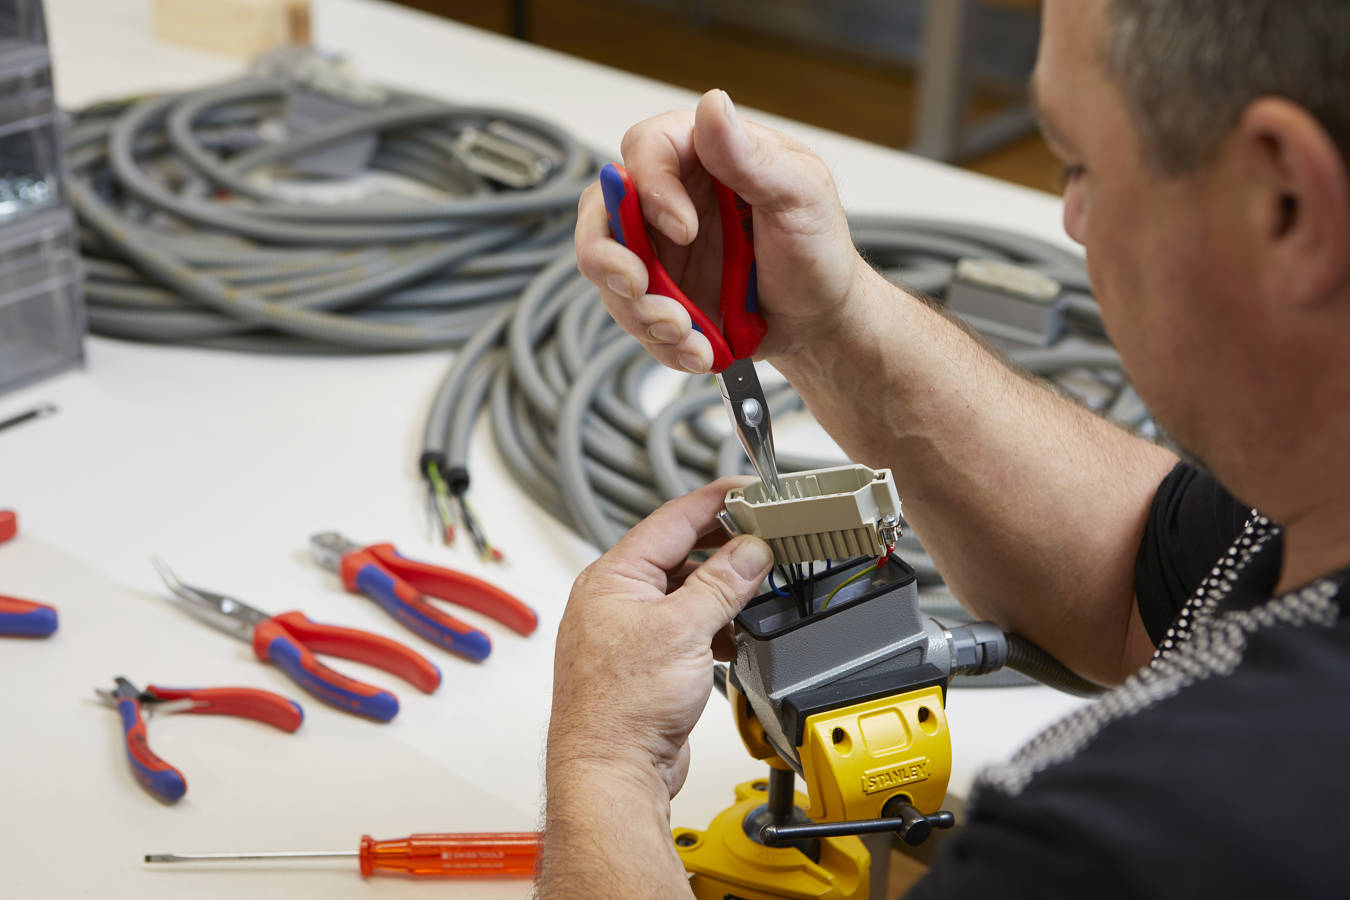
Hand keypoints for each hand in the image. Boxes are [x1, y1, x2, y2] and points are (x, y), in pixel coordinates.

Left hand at [546, 478, 774, 798]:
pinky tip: (734, 635)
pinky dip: (714, 627)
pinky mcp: (647, 664)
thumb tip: (750, 551)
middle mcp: (616, 600)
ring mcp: (630, 633)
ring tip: (756, 591)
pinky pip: (687, 628)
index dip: (716, 501)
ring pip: (686, 593)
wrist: (611, 772)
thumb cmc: (620, 708)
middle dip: (725, 548)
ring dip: (722, 592)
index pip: (672, 520)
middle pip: (680, 554)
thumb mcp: (684, 630)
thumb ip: (722, 584)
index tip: (751, 491)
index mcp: (612, 577)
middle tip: (767, 538)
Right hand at [575, 89, 863, 373]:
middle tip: (640, 288)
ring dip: (638, 310)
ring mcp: (659, 249)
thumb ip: (751, 156)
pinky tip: (698, 347)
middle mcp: (671, 198)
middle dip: (610, 258)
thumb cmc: (819, 252)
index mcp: (705, 157)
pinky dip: (659, 340)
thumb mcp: (801, 196)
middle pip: (602, 210)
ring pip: (607, 270)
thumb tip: (713, 106)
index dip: (651, 188)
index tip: (684, 229)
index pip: (646, 149)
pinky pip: (630, 315)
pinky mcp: (657, 294)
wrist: (820, 322)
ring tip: (686, 332)